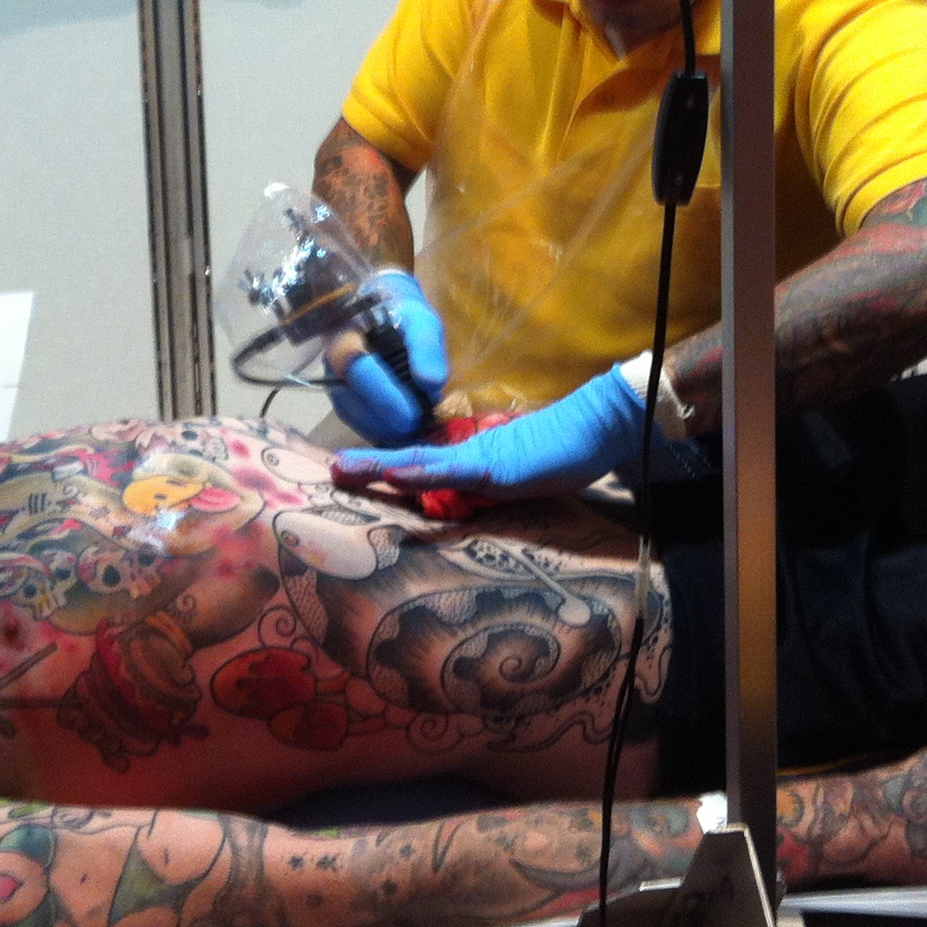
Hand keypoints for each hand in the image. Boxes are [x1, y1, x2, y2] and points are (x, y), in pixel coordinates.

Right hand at [324, 270, 448, 444]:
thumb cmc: (404, 314)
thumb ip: (427, 348)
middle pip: (351, 400)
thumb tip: (432, 384)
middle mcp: (331, 361)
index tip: (413, 417)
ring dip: (382, 430)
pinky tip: (401, 432)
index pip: (359, 370)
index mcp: (347, 335)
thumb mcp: (421, 321)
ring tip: (414, 432)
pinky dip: (378, 430)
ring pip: (351, 415)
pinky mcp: (341, 397)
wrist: (384, 310)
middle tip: (417, 429)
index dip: (385, 397)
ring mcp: (332, 381)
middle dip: (385, 421)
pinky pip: (355, 420)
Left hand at [330, 361, 643, 495]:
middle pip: (408, 459)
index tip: (351, 470)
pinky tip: (397, 474)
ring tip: (346, 469)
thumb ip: (489, 485)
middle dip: (369, 466)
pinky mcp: (495, 464)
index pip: (419, 464)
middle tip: (331, 469)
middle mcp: (466, 455)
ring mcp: (478, 458)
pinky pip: (453, 470)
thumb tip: (466, 498)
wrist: (595, 428)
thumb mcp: (516, 479)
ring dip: (381, 466)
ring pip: (420, 461)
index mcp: (468, 460)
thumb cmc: (559, 453)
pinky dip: (422, 472)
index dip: (385, 467)